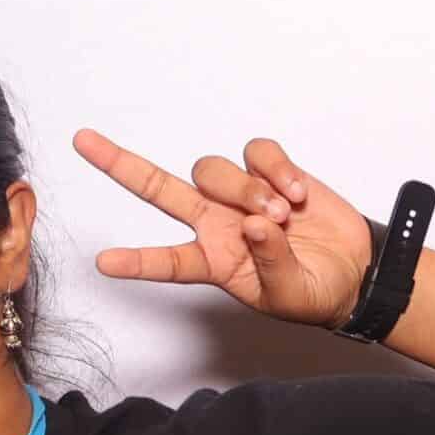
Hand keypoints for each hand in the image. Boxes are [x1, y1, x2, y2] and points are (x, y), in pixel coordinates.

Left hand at [73, 129, 370, 327]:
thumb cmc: (311, 290)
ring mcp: (239, 195)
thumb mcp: (289, 293)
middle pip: (159, 189)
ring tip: (281, 214)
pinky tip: (297, 195)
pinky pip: (257, 153)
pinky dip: (276, 169)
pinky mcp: (271, 172)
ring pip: (213, 170)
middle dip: (120, 164)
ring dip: (246, 189)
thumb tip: (255, 225)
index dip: (137, 263)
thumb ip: (271, 262)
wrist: (352, 271)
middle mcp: (215, 224)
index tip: (103, 264)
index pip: (167, 262)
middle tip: (82, 140)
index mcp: (213, 262)